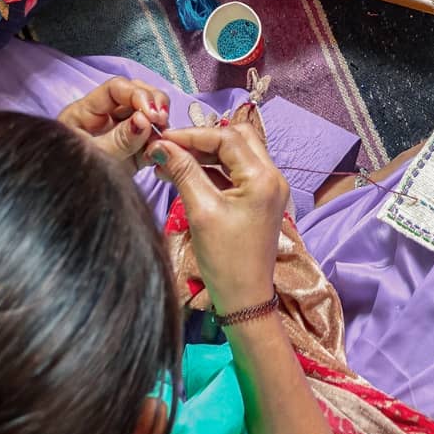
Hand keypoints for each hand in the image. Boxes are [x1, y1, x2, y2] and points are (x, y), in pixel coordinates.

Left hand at [58, 79, 170, 169]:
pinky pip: (151, 140)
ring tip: (164, 139)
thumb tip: (144, 120)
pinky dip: (161, 143)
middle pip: (136, 95)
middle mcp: (105, 118)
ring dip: (160, 123)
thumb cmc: (68, 178)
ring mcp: (119, 134)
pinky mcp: (132, 152)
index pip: (116, 89)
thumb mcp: (93, 157)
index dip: (138, 94)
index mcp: (86, 112)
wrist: (65, 208)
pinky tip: (161, 153)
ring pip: (147, 116)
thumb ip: (119, 139)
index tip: (152, 113)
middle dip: (154, 103)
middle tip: (163, 121)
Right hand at [148, 117, 290, 310]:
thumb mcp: (201, 211)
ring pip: (236, 154)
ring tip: (171, 161)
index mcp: (263, 177)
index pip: (226, 138)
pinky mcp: (260, 200)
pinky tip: (186, 175)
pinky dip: (213, 170)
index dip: (192, 135)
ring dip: (205, 154)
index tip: (162, 140)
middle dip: (201, 140)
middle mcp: (272, 176)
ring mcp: (269, 188)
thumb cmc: (225, 259)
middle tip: (169, 148)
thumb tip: (162, 146)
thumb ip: (183, 172)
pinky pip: (237, 173)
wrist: (245, 299)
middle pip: (236, 139)